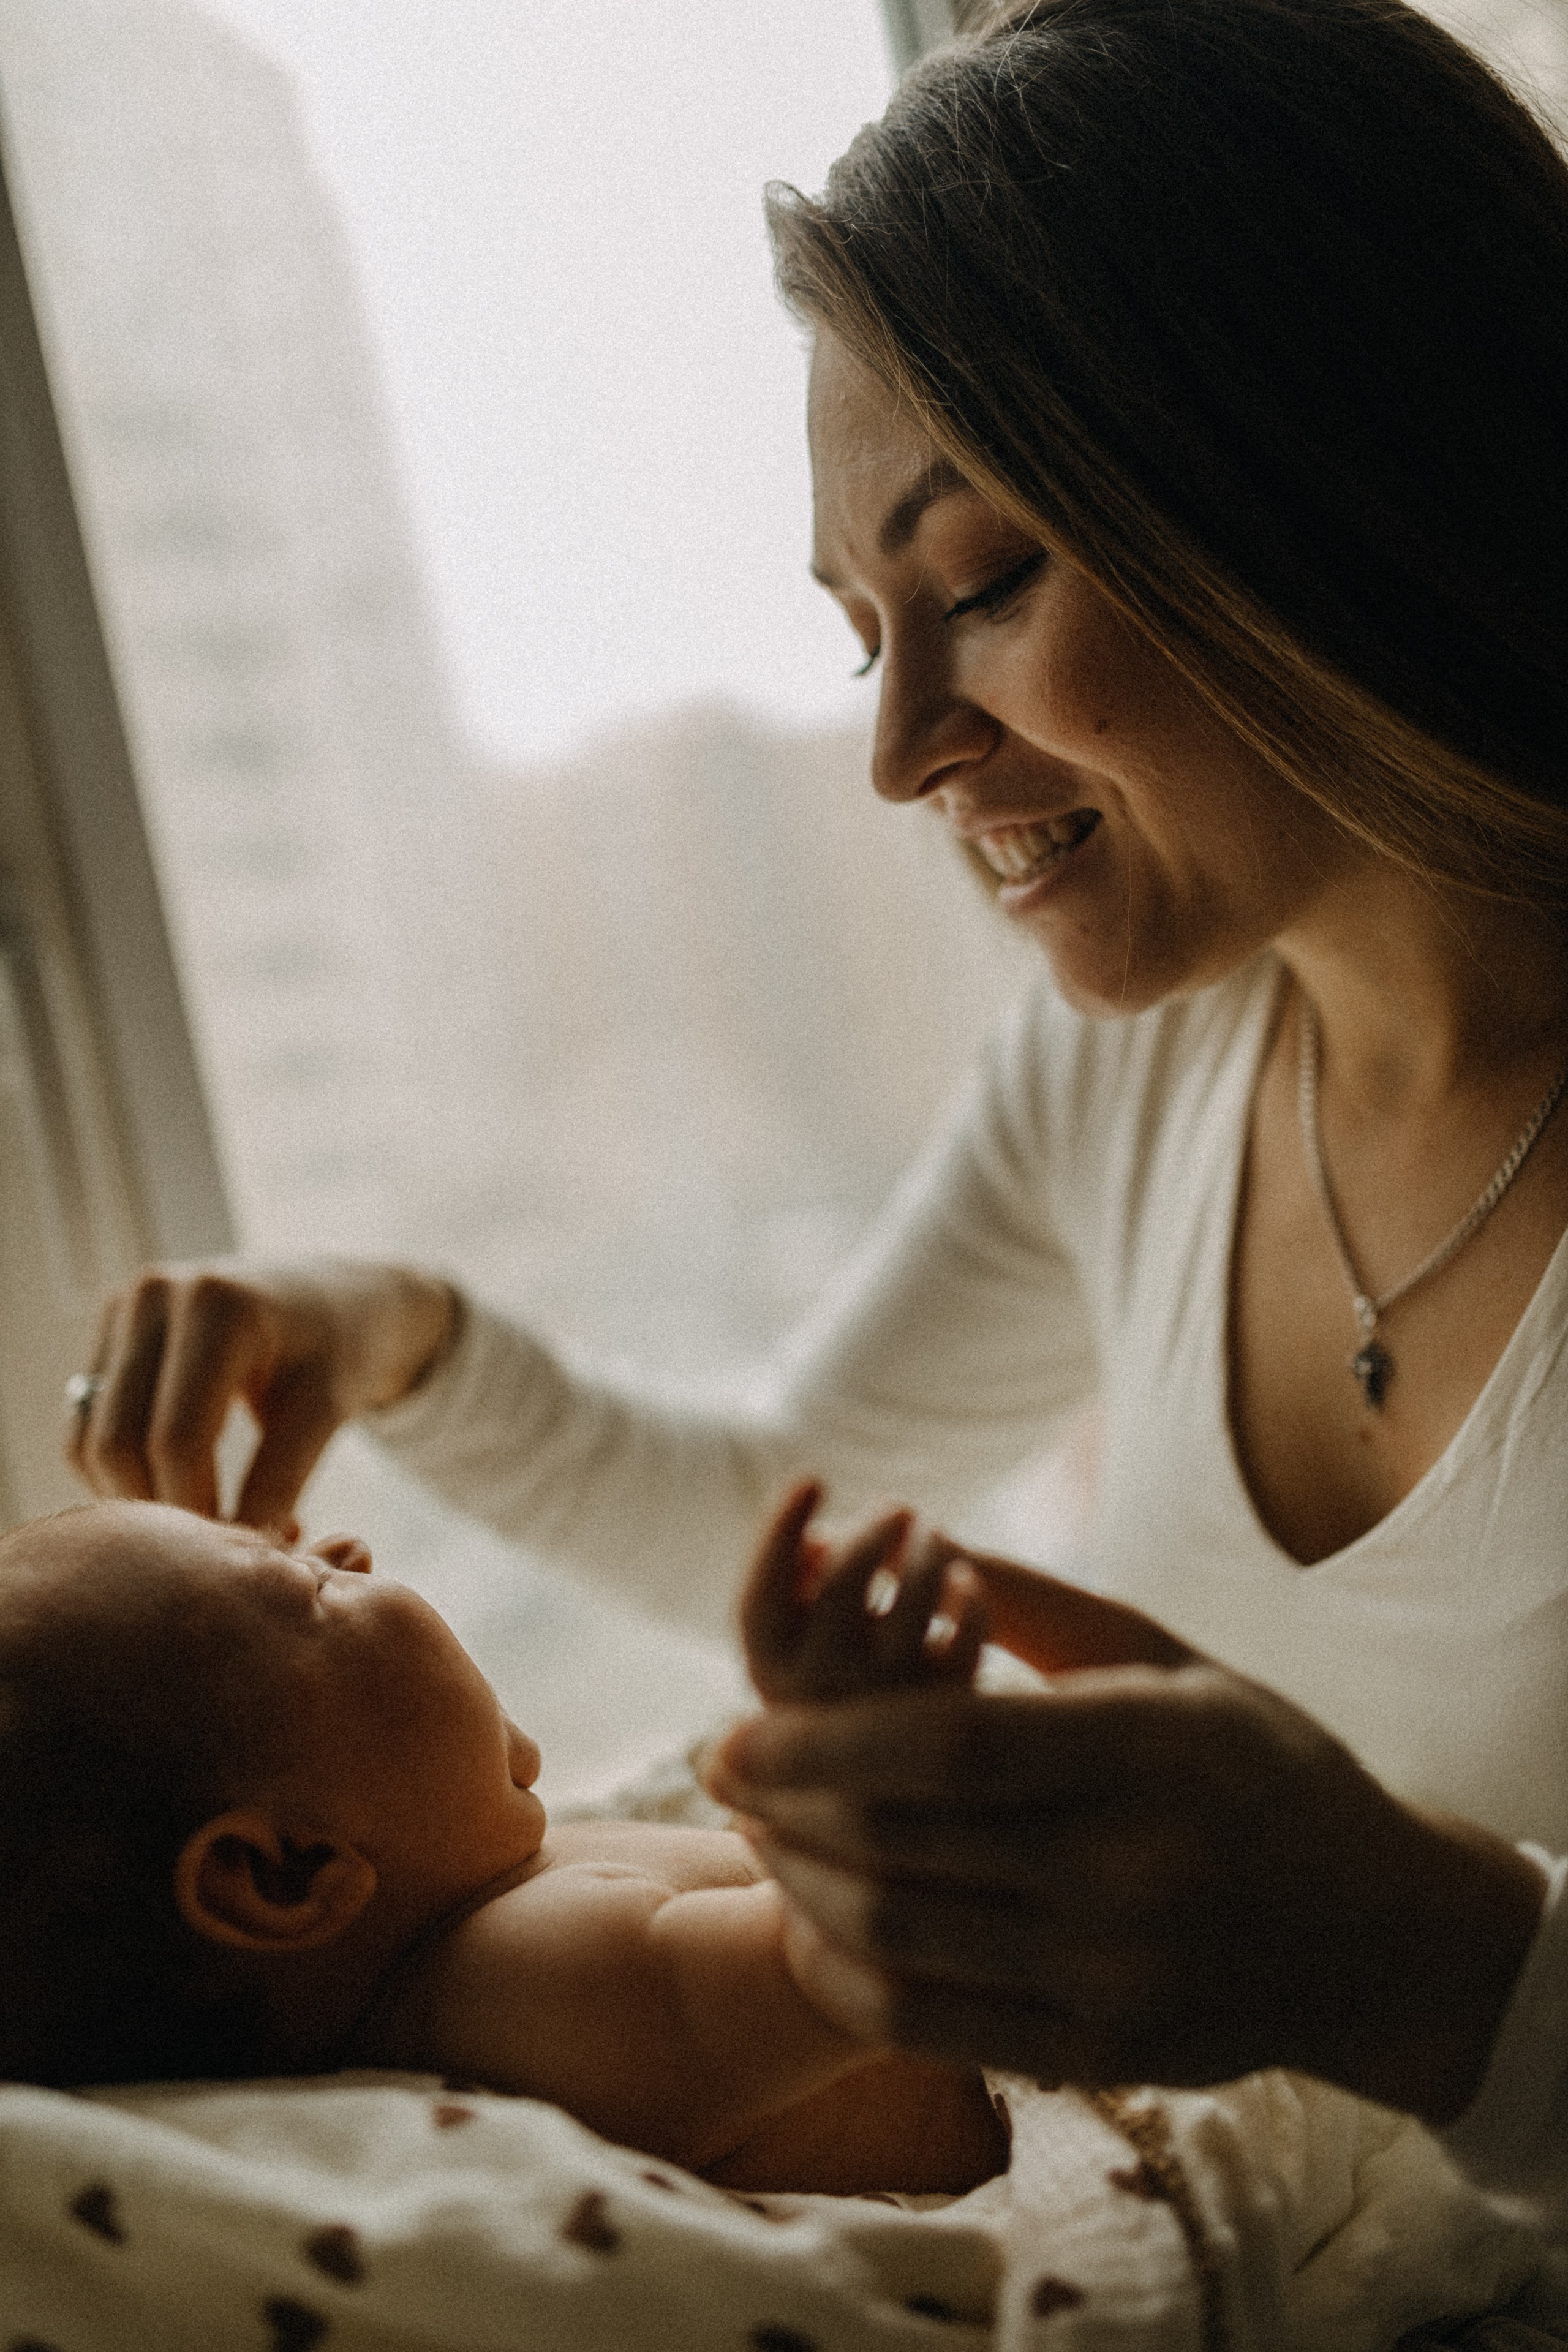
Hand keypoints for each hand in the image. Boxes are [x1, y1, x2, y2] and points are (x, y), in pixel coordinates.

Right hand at [67, 1258, 457, 1528]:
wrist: (337, 1293)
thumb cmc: (341, 1349)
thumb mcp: (325, 1410)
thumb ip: (281, 1481)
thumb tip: (245, 1558)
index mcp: (217, 1305)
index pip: (177, 1439)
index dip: (198, 1510)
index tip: (237, 1557)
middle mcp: (156, 1295)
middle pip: (119, 1443)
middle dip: (160, 1511)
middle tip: (216, 1549)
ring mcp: (124, 1310)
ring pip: (90, 1440)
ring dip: (134, 1497)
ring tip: (204, 1520)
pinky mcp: (109, 1332)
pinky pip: (86, 1426)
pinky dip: (120, 1472)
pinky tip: (177, 1490)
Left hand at [710, 1546, 1546, 2124]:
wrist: (1374, 1933)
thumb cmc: (1252, 1761)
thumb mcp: (1163, 1654)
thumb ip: (1023, 1599)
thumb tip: (884, 1539)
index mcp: (1152, 1750)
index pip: (945, 1747)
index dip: (816, 1743)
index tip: (730, 1736)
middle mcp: (1135, 1873)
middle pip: (900, 1844)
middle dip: (782, 1808)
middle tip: (727, 1773)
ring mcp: (1120, 1977)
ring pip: (898, 1936)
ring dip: (801, 1883)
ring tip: (762, 1834)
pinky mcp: (1104, 2055)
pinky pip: (930, 2023)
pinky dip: (846, 1975)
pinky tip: (814, 1924)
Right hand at [740, 1480, 987, 1703]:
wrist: (885, 1755)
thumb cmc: (829, 1659)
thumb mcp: (794, 1626)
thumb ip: (793, 1578)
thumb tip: (819, 1544)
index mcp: (768, 1664)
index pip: (758, 1594)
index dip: (779, 1529)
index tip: (813, 1477)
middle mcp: (816, 1693)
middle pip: (842, 1584)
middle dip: (871, 1530)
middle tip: (897, 1506)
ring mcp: (881, 1705)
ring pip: (912, 1606)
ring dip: (927, 1552)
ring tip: (934, 1531)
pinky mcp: (942, 1709)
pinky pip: (966, 1639)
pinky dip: (971, 1600)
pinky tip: (964, 1578)